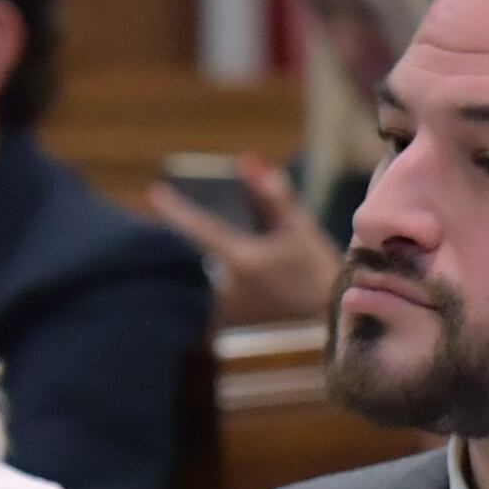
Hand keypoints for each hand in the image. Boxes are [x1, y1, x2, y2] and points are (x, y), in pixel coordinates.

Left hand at [152, 156, 341, 328]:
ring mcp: (225, 309)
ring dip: (195, 262)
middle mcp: (227, 287)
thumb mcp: (301, 230)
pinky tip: (215, 277)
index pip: (199, 228)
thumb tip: (249, 162)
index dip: (175, 209)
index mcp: (241, 260)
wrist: (334, 326)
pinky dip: (208, 282)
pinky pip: (209, 297)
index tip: (154, 193)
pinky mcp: (229, 325)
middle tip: (173, 226)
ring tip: (193, 249)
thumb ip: (273, 197)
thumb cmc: (318, 274)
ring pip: (200, 277)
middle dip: (182, 240)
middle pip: (192, 255)